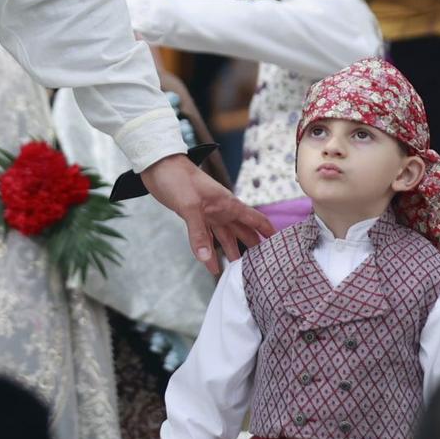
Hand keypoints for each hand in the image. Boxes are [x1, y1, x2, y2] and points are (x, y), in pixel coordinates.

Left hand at [139, 153, 273, 272]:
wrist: (158, 166)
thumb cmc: (178, 178)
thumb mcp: (189, 206)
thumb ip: (198, 233)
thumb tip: (205, 258)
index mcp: (228, 204)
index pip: (255, 219)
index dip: (269, 232)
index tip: (281, 247)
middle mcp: (222, 210)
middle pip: (243, 231)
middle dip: (252, 248)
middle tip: (261, 267)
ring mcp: (209, 214)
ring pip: (225, 236)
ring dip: (231, 252)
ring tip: (238, 272)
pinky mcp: (195, 217)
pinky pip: (206, 236)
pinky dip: (209, 250)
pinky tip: (209, 262)